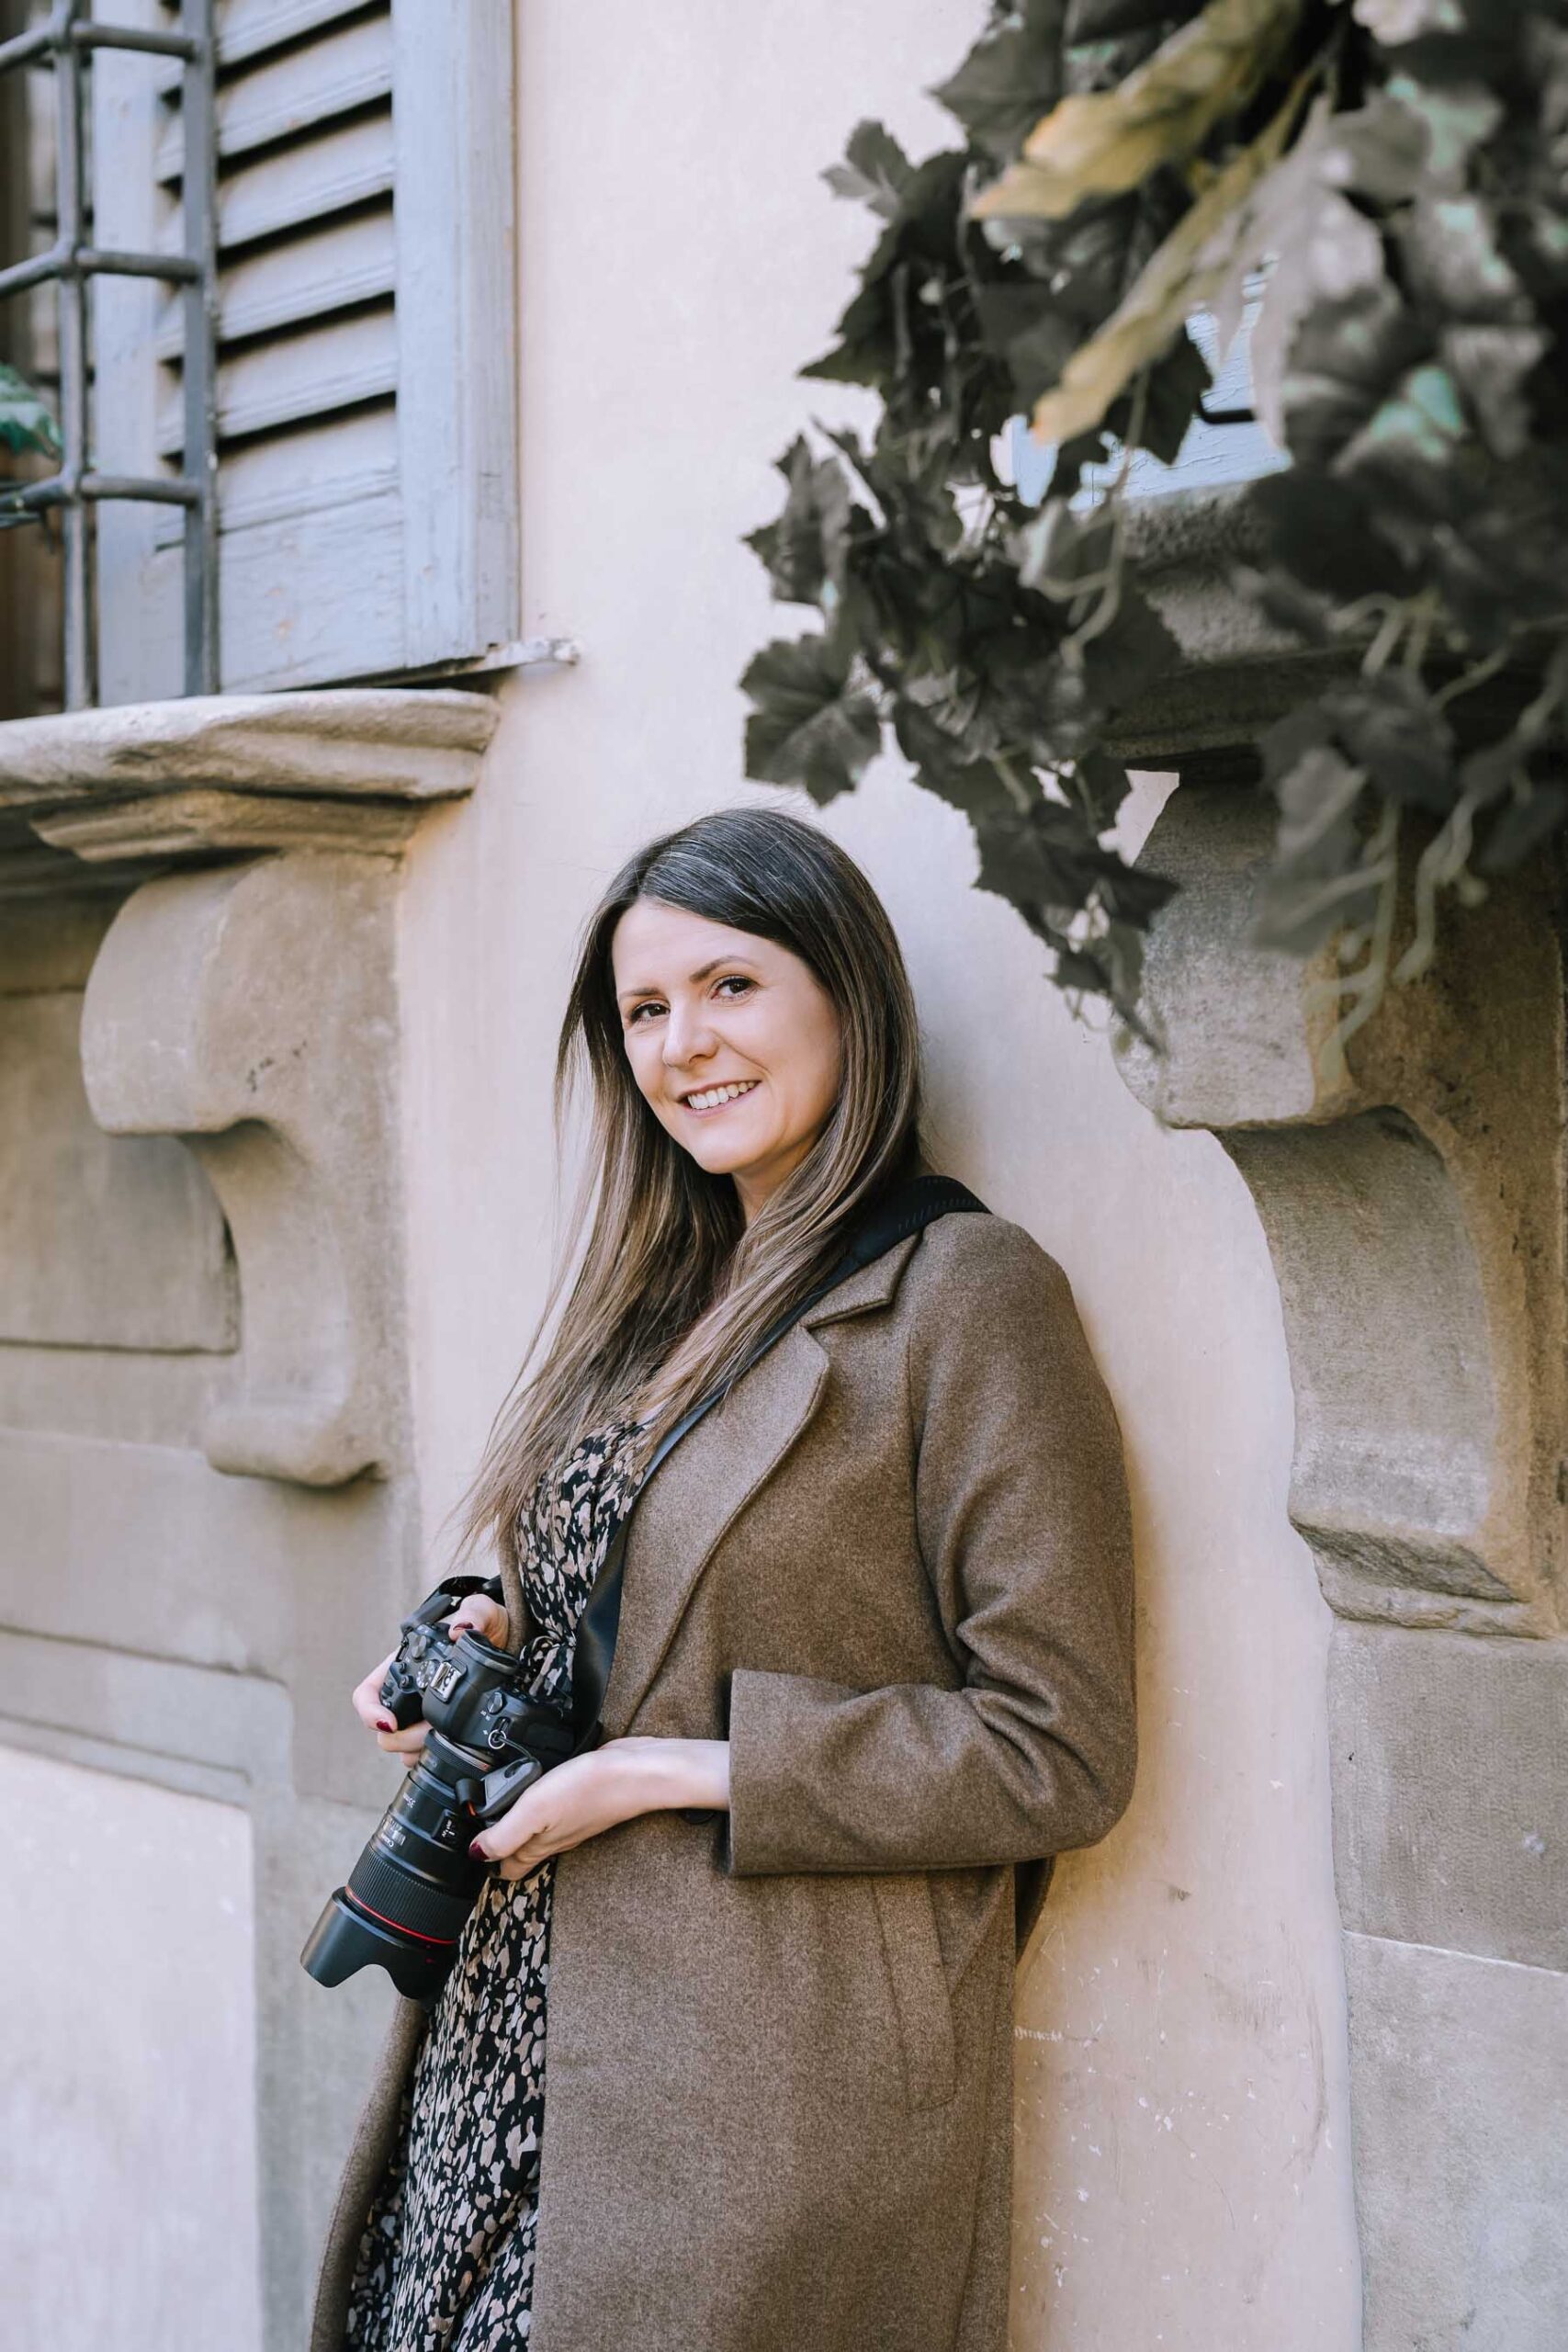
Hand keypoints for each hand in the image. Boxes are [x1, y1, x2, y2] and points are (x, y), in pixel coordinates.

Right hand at [350, 1592, 511, 1759]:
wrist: (513, 1649)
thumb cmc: (489, 1627)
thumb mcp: (484, 1612)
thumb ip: (474, 1612)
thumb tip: (459, 1629)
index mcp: (403, 1667)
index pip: (366, 1694)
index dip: (370, 1712)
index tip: (391, 1723)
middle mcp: (407, 1695)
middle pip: (384, 1730)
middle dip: (405, 1736)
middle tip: (433, 1730)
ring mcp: (420, 1717)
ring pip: (401, 1748)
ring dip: (419, 1748)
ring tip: (447, 1735)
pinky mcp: (437, 1734)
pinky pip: (420, 1756)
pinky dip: (431, 1756)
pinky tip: (451, 1746)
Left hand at [473, 1737, 729, 1879]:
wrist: (638, 1770)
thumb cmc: (591, 1789)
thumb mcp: (536, 1810)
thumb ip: (504, 1834)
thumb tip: (474, 1855)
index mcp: (539, 1845)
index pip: (505, 1868)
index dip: (483, 1862)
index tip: (462, 1845)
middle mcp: (553, 1836)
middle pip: (517, 1851)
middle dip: (494, 1843)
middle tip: (472, 1823)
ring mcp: (568, 1819)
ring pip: (534, 1831)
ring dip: (513, 1824)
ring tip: (493, 1806)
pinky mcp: (579, 1798)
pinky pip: (551, 1811)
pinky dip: (535, 1806)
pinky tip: (532, 1789)